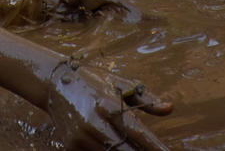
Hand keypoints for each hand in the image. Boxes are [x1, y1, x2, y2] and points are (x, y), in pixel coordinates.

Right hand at [47, 59, 171, 149]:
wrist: (54, 84)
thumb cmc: (91, 80)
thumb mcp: (117, 83)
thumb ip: (144, 98)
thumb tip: (170, 108)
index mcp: (107, 104)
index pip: (137, 132)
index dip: (154, 146)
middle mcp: (93, 123)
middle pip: (125, 150)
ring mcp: (81, 138)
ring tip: (137, 149)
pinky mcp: (72, 147)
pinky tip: (114, 147)